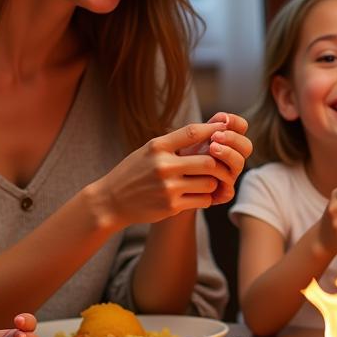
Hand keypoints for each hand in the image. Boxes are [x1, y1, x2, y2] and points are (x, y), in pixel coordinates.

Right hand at [92, 114, 252, 228]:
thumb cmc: (134, 172)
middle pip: (208, 161)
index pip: (192, 132)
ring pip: (209, 183)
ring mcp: (168, 187)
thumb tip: (206, 131)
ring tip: (209, 180)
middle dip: (219, 163)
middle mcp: (163, 166)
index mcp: (157, 147)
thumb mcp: (148, 151)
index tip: (225, 130)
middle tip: (222, 164)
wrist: (111, 201)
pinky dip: (207, 197)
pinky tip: (200, 194)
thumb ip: (173, 143)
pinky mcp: (171, 206)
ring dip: (214, 182)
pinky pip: (203, 200)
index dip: (213, 131)